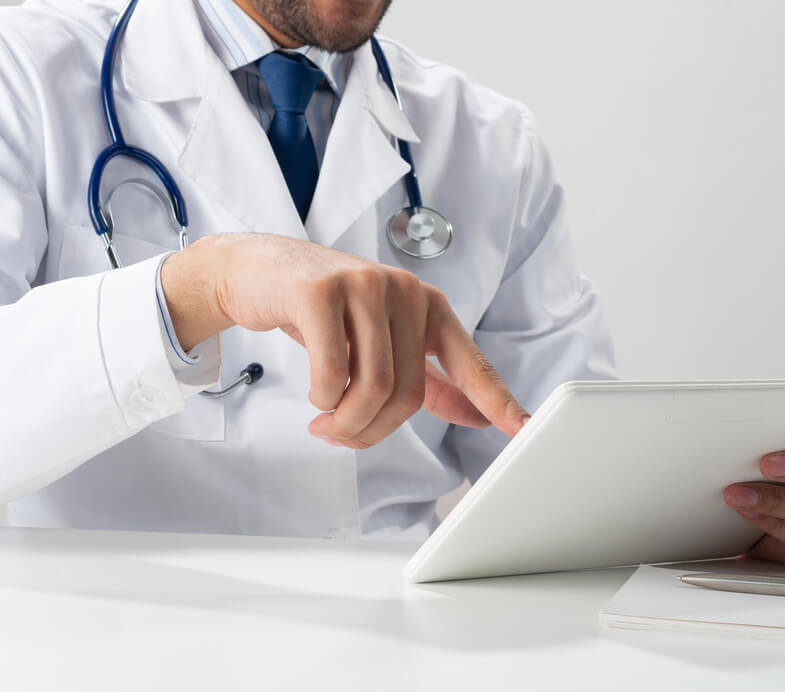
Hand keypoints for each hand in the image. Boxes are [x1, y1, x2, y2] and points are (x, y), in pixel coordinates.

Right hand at [160, 233, 528, 447]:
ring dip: (345, 420)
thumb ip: (428, 378)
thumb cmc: (325, 312)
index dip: (497, 400)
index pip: (470, 363)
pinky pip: (332, 372)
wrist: (259, 272)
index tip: (525, 430)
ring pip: (373, 386)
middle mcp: (405, 291)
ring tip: (325, 422)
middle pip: (408, 393)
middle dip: (372, 429)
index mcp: (428, 307)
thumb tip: (477, 415)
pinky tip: (314, 393)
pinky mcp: (322, 291)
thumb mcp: (380, 341)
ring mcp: (365, 285)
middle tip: (341, 435)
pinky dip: (321, 397)